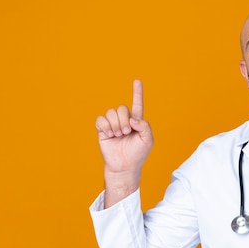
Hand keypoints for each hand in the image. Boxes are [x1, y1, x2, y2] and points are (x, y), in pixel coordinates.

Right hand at [94, 80, 152, 205]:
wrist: (125, 166)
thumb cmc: (138, 154)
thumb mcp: (147, 140)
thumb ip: (144, 125)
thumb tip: (132, 118)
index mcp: (137, 121)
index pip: (137, 104)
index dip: (137, 93)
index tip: (137, 81)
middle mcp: (124, 121)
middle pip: (121, 108)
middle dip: (124, 120)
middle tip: (126, 132)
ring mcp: (113, 124)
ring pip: (111, 112)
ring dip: (116, 124)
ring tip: (118, 135)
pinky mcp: (102, 130)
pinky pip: (100, 120)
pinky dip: (105, 126)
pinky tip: (109, 134)